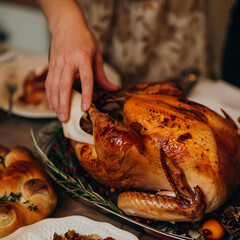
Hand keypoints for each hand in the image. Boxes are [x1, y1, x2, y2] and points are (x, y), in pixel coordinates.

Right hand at [44, 3, 117, 121]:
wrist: (66, 25)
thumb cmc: (85, 40)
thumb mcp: (97, 55)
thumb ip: (102, 75)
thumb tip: (114, 89)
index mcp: (83, 58)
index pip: (86, 79)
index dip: (86, 94)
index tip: (85, 108)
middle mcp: (69, 61)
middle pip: (65, 85)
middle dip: (64, 104)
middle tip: (65, 118)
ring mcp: (57, 63)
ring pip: (54, 86)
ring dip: (55, 102)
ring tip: (59, 116)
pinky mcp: (51, 64)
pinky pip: (48, 82)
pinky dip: (50, 95)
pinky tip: (52, 105)